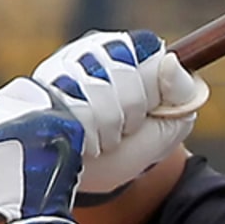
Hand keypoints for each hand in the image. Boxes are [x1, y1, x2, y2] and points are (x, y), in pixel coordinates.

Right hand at [32, 29, 206, 194]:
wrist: (87, 176)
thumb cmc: (129, 147)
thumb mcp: (169, 124)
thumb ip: (182, 92)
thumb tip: (171, 61)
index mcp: (131, 50)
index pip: (150, 53)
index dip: (151, 91)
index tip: (148, 110)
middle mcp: (96, 47)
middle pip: (125, 72)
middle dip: (130, 112)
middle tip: (123, 126)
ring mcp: (66, 63)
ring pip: (99, 90)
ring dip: (108, 126)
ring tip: (102, 134)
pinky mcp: (42, 86)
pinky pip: (75, 108)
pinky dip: (89, 135)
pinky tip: (84, 139)